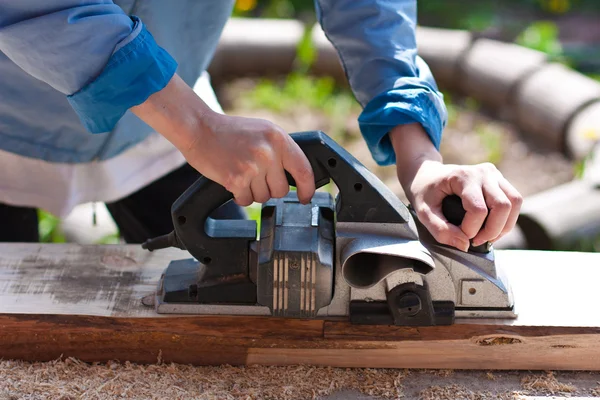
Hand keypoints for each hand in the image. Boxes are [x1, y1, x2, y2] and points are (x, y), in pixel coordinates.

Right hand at [186, 113, 315, 205]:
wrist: (198, 128)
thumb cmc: (229, 130)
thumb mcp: (263, 131)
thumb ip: (280, 150)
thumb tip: (297, 175)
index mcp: (278, 138)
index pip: (303, 169)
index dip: (308, 188)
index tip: (305, 197)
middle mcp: (268, 152)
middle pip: (281, 190)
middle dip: (270, 189)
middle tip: (256, 177)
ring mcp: (252, 167)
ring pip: (263, 197)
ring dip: (253, 192)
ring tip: (242, 174)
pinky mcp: (236, 180)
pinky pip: (246, 200)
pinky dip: (240, 196)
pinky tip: (232, 180)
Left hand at [405, 160, 521, 250]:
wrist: (427, 174)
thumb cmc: (424, 192)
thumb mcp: (423, 212)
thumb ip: (440, 230)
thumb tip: (465, 245)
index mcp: (462, 176)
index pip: (478, 210)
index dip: (471, 230)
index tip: (459, 235)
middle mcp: (482, 172)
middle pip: (503, 206)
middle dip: (492, 231)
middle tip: (476, 242)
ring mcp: (493, 174)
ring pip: (514, 202)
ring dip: (504, 226)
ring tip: (487, 237)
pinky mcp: (499, 179)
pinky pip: (514, 201)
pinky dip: (507, 219)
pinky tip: (492, 228)